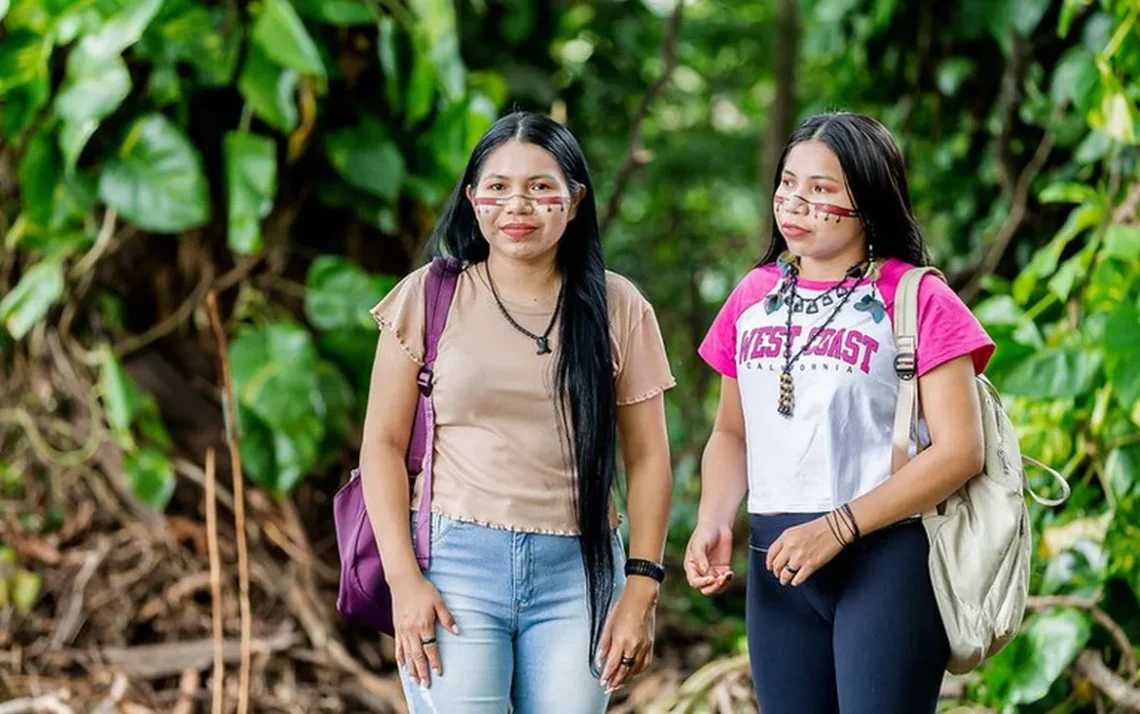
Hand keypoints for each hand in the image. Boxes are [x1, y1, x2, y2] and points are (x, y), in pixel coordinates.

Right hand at [390, 573, 457, 687]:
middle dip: (422, 671)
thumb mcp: (439, 602)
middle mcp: (412, 631)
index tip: (438, 672)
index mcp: (424, 625)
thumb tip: (457, 631)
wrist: (404, 581)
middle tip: (425, 685)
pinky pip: (398, 646)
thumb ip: (447, 618)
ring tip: (415, 681)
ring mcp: (402, 630)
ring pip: (407, 654)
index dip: (434, 662)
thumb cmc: (424, 590)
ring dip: (411, 669)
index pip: (430, 648)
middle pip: (417, 656)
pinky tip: (402, 666)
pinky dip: (400, 658)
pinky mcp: (397, 628)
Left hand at [596, 578, 657, 693]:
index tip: (602, 682)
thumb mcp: (608, 624)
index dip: (607, 675)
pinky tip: (632, 674)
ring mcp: (644, 646)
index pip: (613, 664)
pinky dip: (637, 671)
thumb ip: (604, 644)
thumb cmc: (622, 608)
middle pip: (624, 670)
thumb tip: (600, 659)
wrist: (641, 598)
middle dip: (615, 681)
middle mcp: (633, 646)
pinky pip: (644, 664)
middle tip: (608, 688)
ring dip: (626, 679)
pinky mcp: (650, 645)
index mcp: (621, 640)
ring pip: (635, 670)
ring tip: (618, 684)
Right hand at [683, 521, 733, 595]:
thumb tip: (704, 571)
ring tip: (727, 575)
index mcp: (691, 567)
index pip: (694, 582)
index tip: (710, 578)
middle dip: (713, 587)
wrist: (718, 525)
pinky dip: (728, 580)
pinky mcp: (722, 569)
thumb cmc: (704, 533)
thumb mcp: (699, 544)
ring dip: (722, 585)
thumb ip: (700, 557)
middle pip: (705, 589)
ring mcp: (712, 571)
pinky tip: (730, 573)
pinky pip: (725, 581)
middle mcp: (700, 572)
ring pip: (716, 587)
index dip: (701, 583)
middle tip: (720, 579)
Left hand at [765, 515, 844, 586]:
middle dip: (776, 572)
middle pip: (777, 565)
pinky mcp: (810, 565)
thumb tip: (780, 555)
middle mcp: (790, 547)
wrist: (834, 529)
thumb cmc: (818, 528)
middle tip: (778, 575)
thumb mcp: (796, 531)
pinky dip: (795, 581)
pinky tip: (796, 581)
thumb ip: (786, 542)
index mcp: (786, 537)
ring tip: (785, 580)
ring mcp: (800, 557)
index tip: (770, 567)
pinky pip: (798, 579)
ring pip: (785, 574)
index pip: (771, 553)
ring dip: (784, 579)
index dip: (769, 563)